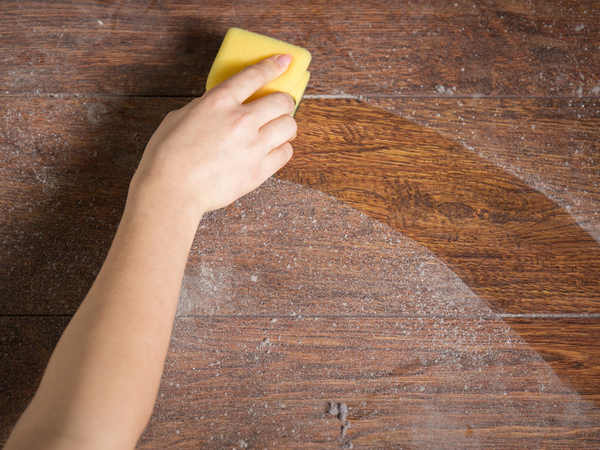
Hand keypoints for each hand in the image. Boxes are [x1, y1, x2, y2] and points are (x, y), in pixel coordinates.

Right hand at [130, 54, 296, 218]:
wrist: (171, 190)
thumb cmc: (167, 156)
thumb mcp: (180, 117)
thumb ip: (206, 108)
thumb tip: (220, 109)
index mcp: (219, 101)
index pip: (255, 75)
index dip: (274, 66)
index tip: (285, 61)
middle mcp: (241, 120)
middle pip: (282, 101)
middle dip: (283, 102)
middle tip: (278, 107)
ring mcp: (253, 147)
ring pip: (289, 126)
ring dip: (286, 126)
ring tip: (278, 130)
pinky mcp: (258, 171)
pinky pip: (285, 154)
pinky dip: (282, 149)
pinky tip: (273, 150)